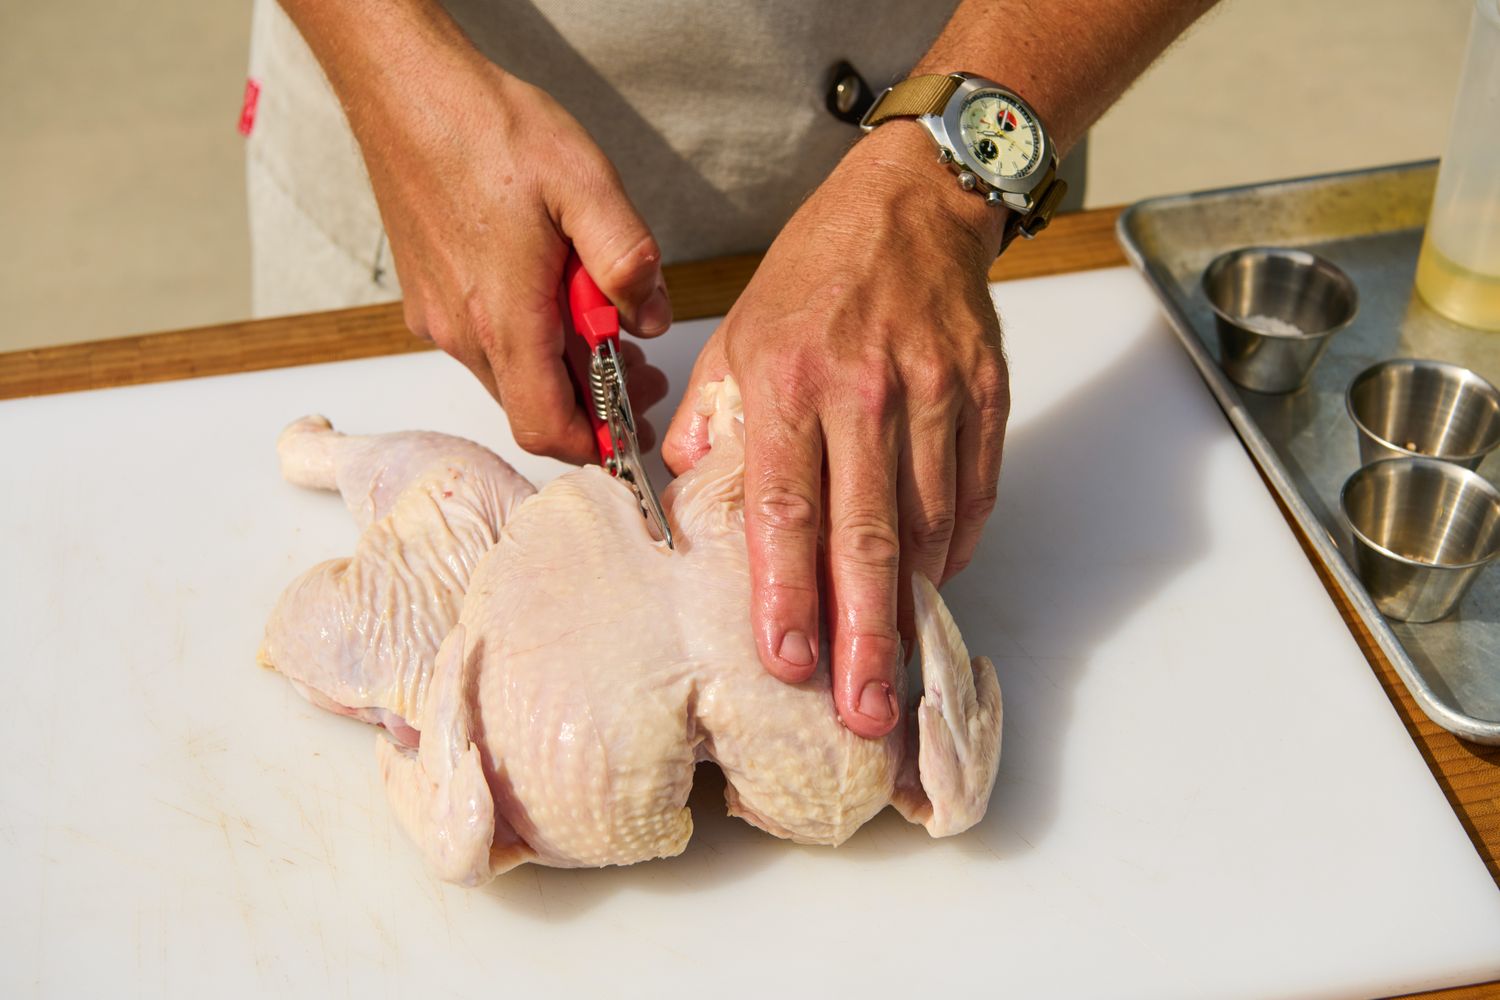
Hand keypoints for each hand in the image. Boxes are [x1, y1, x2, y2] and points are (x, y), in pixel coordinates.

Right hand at [345, 36, 671, 458]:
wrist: (407, 91)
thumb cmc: (488, 129)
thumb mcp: (585, 182)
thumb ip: (626, 259)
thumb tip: (649, 318)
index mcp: (505, 316)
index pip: (547, 427)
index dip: (594, 445)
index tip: (630, 430)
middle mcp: (463, 330)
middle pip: (532, 406)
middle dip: (590, 404)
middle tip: (638, 372)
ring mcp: (439, 317)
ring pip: (509, 375)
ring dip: (559, 367)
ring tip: (600, 321)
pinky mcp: (428, 299)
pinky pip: (484, 344)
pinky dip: (526, 339)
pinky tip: (551, 291)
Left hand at [663, 122, 1010, 738]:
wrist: (912, 204)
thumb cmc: (814, 275)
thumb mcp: (738, 333)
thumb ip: (712, 422)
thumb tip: (685, 500)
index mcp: (789, 379)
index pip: (785, 505)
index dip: (786, 590)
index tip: (786, 661)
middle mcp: (865, 391)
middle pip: (867, 534)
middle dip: (864, 634)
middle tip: (864, 713)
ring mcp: (937, 392)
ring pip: (930, 522)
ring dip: (913, 603)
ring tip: (896, 672)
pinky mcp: (987, 393)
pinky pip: (977, 490)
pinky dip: (959, 545)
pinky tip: (936, 588)